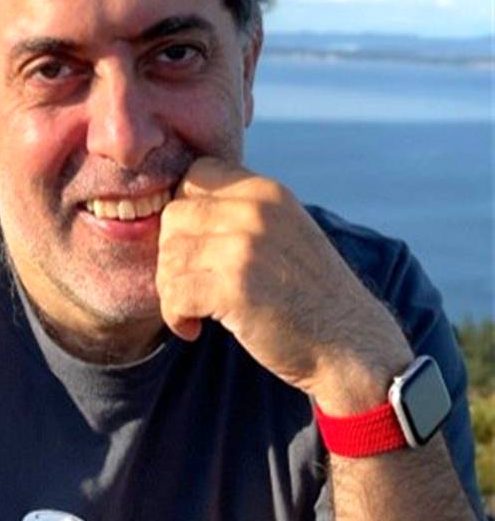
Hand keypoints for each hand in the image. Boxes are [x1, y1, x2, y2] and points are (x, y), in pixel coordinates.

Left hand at [155, 157, 412, 411]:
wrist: (352, 346)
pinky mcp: (236, 287)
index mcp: (266, 191)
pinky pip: (174, 293)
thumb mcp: (281, 232)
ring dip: (171, 291)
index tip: (195, 249)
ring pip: (168, 257)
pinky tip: (194, 329)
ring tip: (194, 311)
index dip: (184, 213)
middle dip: (170, 255)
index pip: (195, 174)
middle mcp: (256, 210)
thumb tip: (172, 209)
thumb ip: (237, 212)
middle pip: (173, 216)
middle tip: (189, 286)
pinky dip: (175, 316)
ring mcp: (245, 247)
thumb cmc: (305, 295)